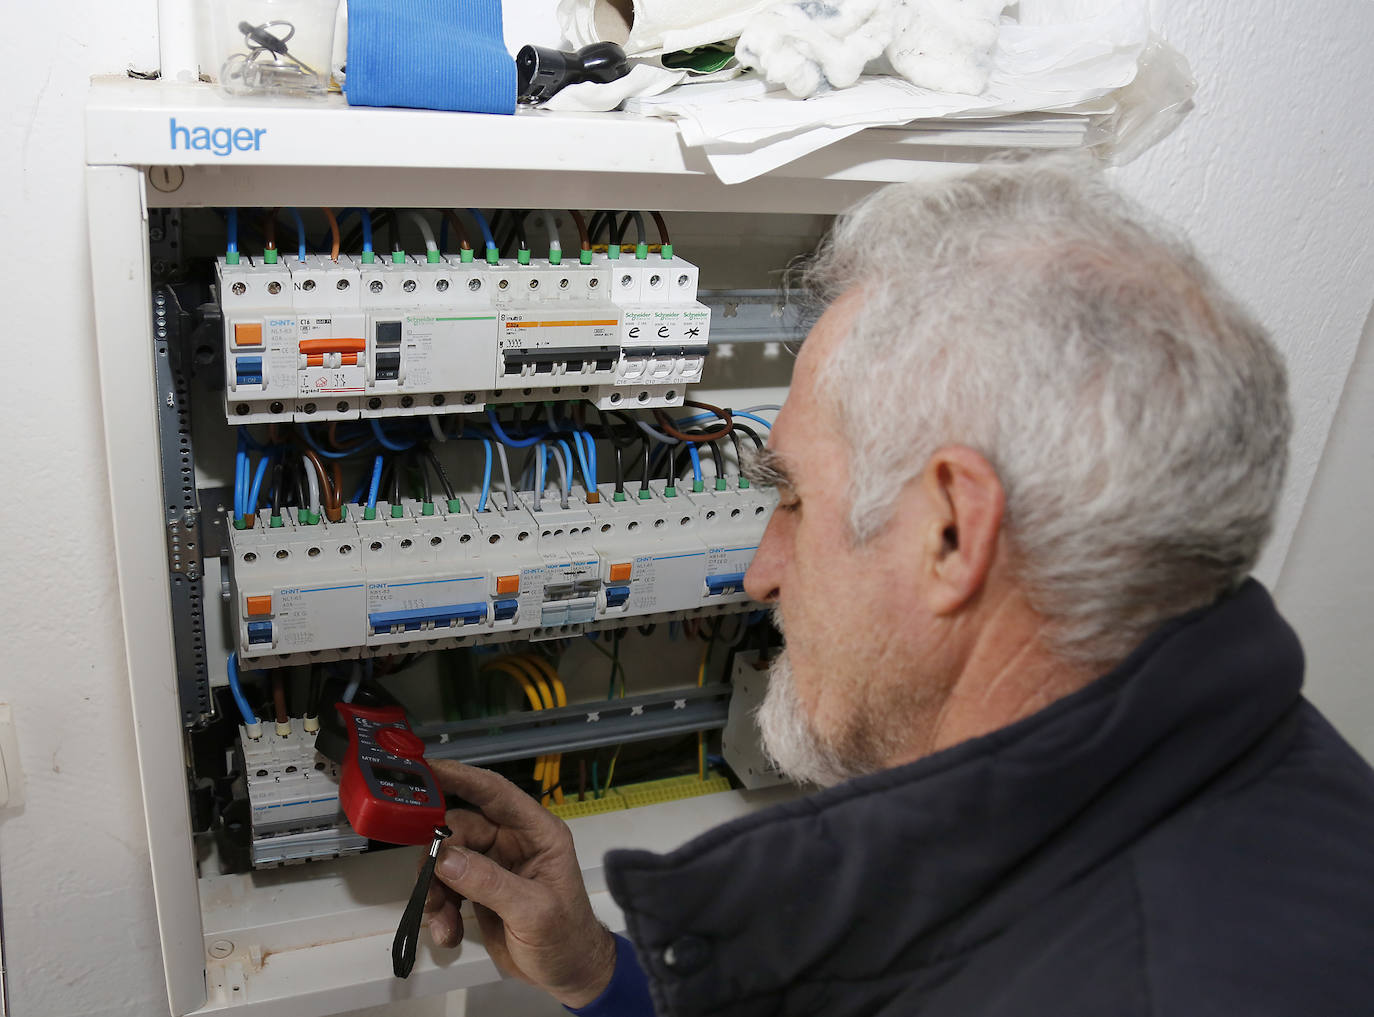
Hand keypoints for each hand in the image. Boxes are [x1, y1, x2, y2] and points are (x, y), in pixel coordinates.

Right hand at [423, 760, 617, 1008]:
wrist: (568, 974)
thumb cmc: (566, 938)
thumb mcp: (533, 911)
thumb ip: (490, 883)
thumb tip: (446, 858)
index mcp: (537, 832)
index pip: (495, 792)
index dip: (461, 776)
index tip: (425, 768)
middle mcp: (513, 841)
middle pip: (459, 829)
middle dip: (438, 857)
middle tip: (428, 887)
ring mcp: (493, 865)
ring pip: (446, 860)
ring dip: (435, 891)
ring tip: (441, 921)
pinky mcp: (478, 890)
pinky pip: (446, 888)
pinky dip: (439, 911)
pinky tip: (447, 933)